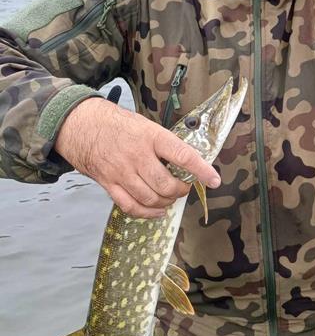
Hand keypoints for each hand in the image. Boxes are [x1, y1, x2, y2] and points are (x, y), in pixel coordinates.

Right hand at [54, 97, 220, 217]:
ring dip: (166, 202)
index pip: (182, 155)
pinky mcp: (108, 183)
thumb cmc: (116, 123)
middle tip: (184, 187)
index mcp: (151, 136)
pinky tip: (156, 210)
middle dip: (181, 191)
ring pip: (151, 198)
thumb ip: (163, 144)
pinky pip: (131, 206)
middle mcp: (137, 155)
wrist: (79, 123)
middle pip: (166, 184)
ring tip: (170, 196)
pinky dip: (147, 212)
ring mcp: (121, 172)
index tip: (214, 179)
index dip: (201, 170)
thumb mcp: (144, 124)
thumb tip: (186, 162)